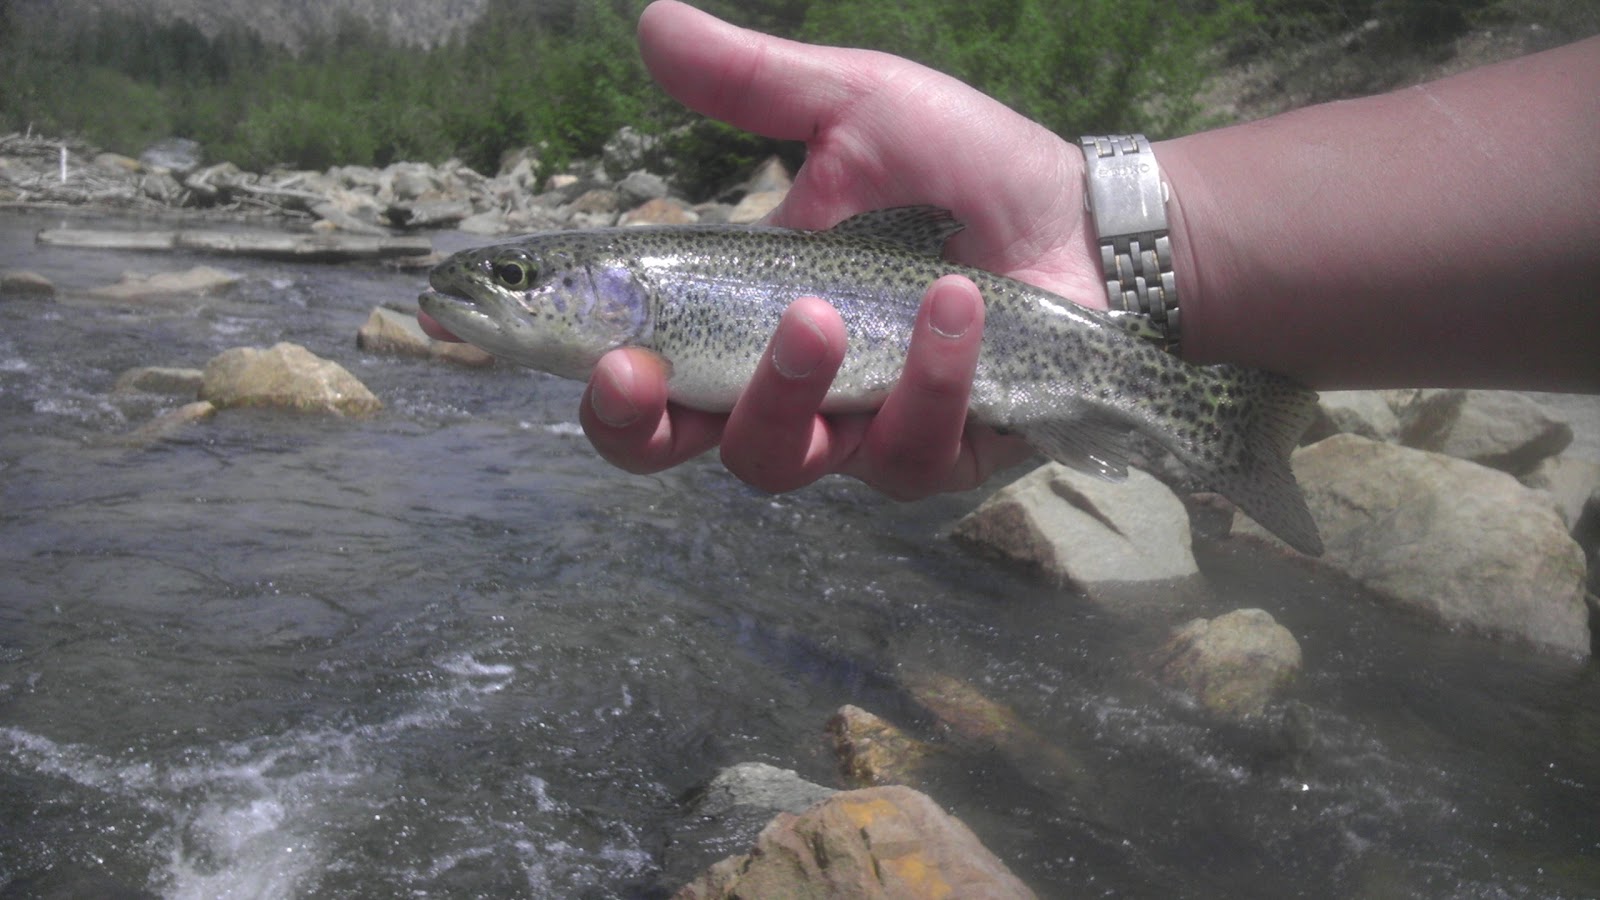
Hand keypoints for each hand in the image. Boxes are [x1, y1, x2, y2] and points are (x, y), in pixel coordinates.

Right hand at [581, 0, 1101, 498]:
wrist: (1085, 217)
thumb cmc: (960, 167)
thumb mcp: (853, 108)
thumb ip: (752, 85)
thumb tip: (648, 23)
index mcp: (745, 322)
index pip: (644, 380)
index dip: (599, 387)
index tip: (561, 345)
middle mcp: (790, 393)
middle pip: (682, 448)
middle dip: (649, 424)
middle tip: (642, 371)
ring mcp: (862, 434)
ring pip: (785, 460)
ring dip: (792, 389)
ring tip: (826, 309)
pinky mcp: (939, 456)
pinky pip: (908, 448)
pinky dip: (928, 376)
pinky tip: (954, 303)